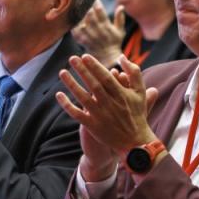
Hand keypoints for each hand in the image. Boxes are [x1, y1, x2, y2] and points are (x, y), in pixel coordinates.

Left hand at [57, 54, 159, 175]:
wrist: (134, 141)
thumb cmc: (137, 114)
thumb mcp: (140, 92)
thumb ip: (134, 72)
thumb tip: (121, 57)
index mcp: (121, 94)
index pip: (105, 77)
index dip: (95, 66)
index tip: (85, 56)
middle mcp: (109, 104)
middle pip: (93, 85)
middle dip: (82, 71)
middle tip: (72, 58)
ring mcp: (100, 115)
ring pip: (83, 98)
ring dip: (72, 84)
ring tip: (62, 72)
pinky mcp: (92, 126)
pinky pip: (76, 114)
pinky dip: (67, 105)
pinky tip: (59, 94)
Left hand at [71, 0, 126, 64]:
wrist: (107, 57)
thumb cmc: (114, 42)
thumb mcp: (120, 31)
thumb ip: (120, 18)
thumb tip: (121, 6)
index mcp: (107, 27)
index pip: (100, 11)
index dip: (96, 2)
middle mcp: (97, 31)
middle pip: (89, 15)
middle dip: (86, 5)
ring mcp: (89, 36)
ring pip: (81, 21)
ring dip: (79, 12)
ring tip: (76, 3)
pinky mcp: (81, 40)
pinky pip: (75, 29)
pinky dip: (73, 22)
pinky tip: (72, 15)